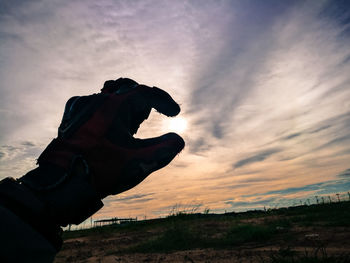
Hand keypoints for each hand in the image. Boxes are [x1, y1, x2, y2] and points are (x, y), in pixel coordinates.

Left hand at [38, 78, 184, 198]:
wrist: (62, 184)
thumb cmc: (101, 171)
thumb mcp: (139, 162)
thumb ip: (164, 149)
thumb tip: (179, 140)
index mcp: (114, 106)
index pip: (146, 93)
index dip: (164, 101)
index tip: (175, 113)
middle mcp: (96, 100)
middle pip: (130, 90)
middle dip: (144, 103)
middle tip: (149, 120)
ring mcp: (81, 106)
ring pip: (112, 95)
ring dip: (127, 107)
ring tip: (131, 128)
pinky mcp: (72, 115)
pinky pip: (96, 104)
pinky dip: (110, 112)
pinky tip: (110, 130)